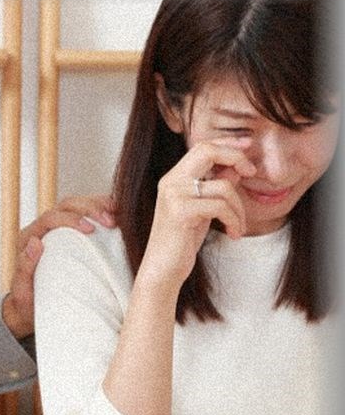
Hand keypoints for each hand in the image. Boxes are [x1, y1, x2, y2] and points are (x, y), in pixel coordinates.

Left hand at [2, 195, 116, 337]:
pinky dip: (103, 212)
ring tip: (118, 214)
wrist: (32, 308)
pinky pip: (88, 215)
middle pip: (67, 205)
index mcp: (29, 236)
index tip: (90, 229)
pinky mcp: (72, 233)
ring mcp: (59, 229)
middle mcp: (44, 228)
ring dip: (99, 205)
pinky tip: (119, 216)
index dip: (71, 219)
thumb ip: (25, 267)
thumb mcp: (23, 290)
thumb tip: (35, 242)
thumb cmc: (28, 301)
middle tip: (110, 221)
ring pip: (79, 205)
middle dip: (90, 208)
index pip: (50, 217)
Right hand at [139, 140, 254, 288]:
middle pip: (207, 151)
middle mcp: (170, 182)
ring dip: (239, 208)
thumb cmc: (181, 242)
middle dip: (236, 157)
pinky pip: (221, 206)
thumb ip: (215, 187)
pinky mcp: (180, 212)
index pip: (202, 147)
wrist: (162, 269)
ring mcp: (173, 196)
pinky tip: (233, 233)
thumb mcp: (203, 210)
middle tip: (252, 172)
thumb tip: (237, 167)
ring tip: (238, 226)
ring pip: (223, 186)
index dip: (228, 145)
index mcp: (173, 178)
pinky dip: (234, 220)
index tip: (248, 149)